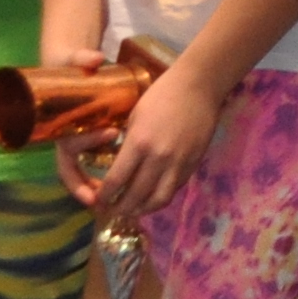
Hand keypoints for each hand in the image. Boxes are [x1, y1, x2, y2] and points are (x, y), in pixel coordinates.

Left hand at [77, 67, 225, 227]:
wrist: (198, 86)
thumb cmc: (161, 94)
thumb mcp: (135, 117)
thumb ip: (129, 145)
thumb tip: (123, 166)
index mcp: (139, 143)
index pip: (116, 180)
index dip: (105, 195)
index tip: (98, 200)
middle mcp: (158, 158)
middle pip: (136, 195)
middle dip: (121, 208)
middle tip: (113, 211)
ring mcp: (178, 163)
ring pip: (159, 199)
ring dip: (143, 210)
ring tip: (134, 211)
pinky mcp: (193, 164)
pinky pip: (175, 188)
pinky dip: (162, 196)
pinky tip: (153, 196)